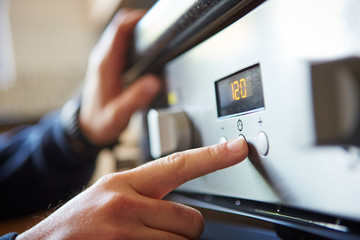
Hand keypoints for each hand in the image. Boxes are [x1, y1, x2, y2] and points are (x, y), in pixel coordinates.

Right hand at [17, 138, 247, 239]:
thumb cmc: (80, 220)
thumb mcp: (112, 194)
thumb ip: (147, 192)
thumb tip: (182, 204)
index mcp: (126, 182)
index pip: (178, 164)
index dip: (213, 156)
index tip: (238, 148)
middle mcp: (127, 205)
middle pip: (191, 221)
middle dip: (184, 230)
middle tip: (161, 230)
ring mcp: (124, 234)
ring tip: (143, 239)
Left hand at [79, 9, 160, 145]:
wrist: (88, 127)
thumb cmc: (100, 121)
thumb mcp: (118, 115)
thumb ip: (135, 99)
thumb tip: (153, 83)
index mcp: (106, 64)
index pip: (119, 29)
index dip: (136, 19)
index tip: (153, 20)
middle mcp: (104, 58)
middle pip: (122, 27)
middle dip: (141, 23)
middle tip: (160, 29)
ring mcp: (106, 60)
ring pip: (122, 34)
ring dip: (138, 31)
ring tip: (157, 38)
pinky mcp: (109, 65)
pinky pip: (123, 45)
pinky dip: (136, 42)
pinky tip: (148, 52)